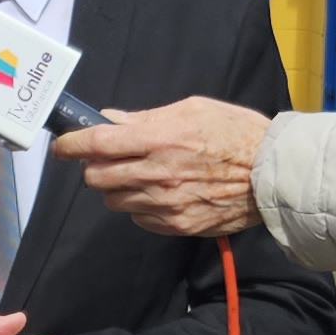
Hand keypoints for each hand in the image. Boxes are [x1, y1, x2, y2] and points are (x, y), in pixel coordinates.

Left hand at [54, 98, 267, 236]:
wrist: (273, 174)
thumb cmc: (237, 133)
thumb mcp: (192, 109)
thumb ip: (146, 117)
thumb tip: (111, 120)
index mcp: (158, 139)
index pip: (96, 144)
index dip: (71, 144)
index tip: (62, 145)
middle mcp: (156, 174)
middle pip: (96, 178)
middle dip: (93, 167)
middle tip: (107, 159)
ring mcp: (165, 204)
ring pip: (115, 201)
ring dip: (117, 188)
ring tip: (138, 176)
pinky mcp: (177, 225)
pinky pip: (139, 218)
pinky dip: (140, 206)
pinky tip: (159, 193)